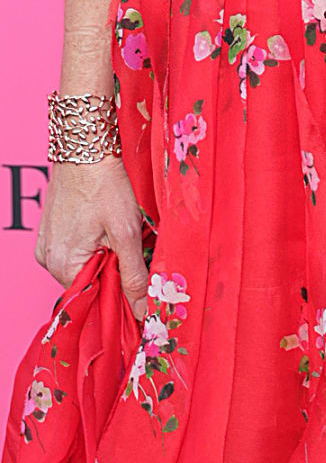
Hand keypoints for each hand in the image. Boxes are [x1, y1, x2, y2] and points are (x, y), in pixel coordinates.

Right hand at [36, 155, 149, 319]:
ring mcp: (47, 248)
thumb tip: (140, 311)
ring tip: (118, 234)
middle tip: (132, 248)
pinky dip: (92, 247)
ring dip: (104, 259)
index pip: (94, 299)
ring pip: (83, 267)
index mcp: (64, 266)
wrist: (85, 152)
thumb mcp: (127, 233)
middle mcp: (48, 261)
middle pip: (88, 284)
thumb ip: (134, 275)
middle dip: (114, 273)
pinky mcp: (50, 235)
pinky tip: (104, 228)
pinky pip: (74, 253)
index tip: (138, 284)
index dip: (119, 295)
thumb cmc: (106, 187)